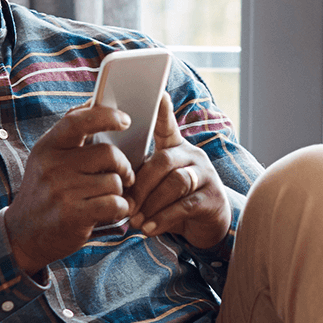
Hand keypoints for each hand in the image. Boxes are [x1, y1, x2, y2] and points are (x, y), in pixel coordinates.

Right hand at [4, 106, 134, 274]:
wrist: (23, 234)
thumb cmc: (44, 193)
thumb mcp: (46, 160)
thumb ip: (68, 136)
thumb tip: (93, 105)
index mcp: (47, 147)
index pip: (79, 121)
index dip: (106, 116)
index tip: (126, 120)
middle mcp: (52, 166)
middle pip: (108, 154)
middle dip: (123, 166)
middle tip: (125, 176)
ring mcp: (62, 191)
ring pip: (114, 182)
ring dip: (119, 192)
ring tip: (107, 198)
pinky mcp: (74, 215)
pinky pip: (115, 204)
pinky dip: (121, 209)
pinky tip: (111, 212)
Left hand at [127, 92, 231, 249]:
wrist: (207, 225)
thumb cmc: (173, 200)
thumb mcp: (157, 183)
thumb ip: (139, 175)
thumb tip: (110, 179)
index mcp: (175, 147)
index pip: (167, 125)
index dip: (162, 111)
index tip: (158, 94)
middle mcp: (192, 156)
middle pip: (162, 161)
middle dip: (139, 184)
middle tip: (125, 204)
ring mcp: (205, 176)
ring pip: (175, 183)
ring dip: (151, 203)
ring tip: (135, 220)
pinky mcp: (212, 199)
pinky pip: (185, 205)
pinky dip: (163, 218)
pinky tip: (149, 228)